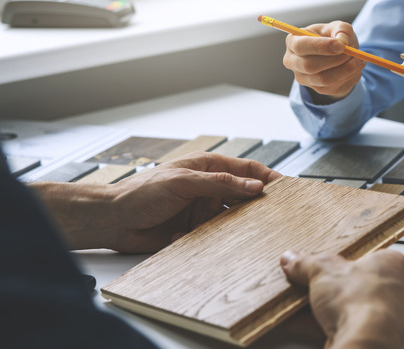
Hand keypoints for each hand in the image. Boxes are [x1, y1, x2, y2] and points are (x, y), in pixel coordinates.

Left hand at [34, 151, 281, 252]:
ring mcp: (203, 210)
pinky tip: (193, 238)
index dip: (268, 177)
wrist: (111, 221)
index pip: (247, 169)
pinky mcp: (195, 231)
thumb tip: (254, 185)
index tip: (287, 189)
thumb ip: (220, 183)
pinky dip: (212, 240)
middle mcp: (209, 188)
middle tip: (274, 216)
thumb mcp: (183, 182)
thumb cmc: (140, 193)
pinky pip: (214, 237)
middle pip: (244, 195)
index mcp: (208, 168)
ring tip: (243, 234)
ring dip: (234, 227)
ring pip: (232, 219)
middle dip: (257, 205)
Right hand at [280, 249, 403, 348]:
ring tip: (292, 298)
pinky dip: (313, 323)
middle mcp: (390, 291)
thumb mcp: (324, 270)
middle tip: (300, 277)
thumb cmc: (362, 300)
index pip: (362, 255)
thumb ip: (306, 264)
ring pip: (340, 307)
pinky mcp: (364, 337)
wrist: (364, 342)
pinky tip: (293, 319)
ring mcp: (378, 317)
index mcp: (390, 265)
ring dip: (314, 305)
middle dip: (321, 283)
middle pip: (348, 282)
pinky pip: (334, 326)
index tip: (315, 259)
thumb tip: (293, 260)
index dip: (337, 258)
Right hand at [282, 21, 365, 103]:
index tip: (341, 45)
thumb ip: (341, 29)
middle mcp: (293, 62)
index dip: (320, 46)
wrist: (338, 55)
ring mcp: (304, 78)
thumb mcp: (338, 27)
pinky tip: (355, 66)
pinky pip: (335, 86)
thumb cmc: (333, 37)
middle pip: (309, 66)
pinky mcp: (318, 89)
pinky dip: (349, 76)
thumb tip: (342, 40)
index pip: (300, 46)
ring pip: (324, 79)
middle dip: (335, 59)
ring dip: (346, 69)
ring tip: (358, 59)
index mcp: (293, 41)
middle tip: (351, 52)